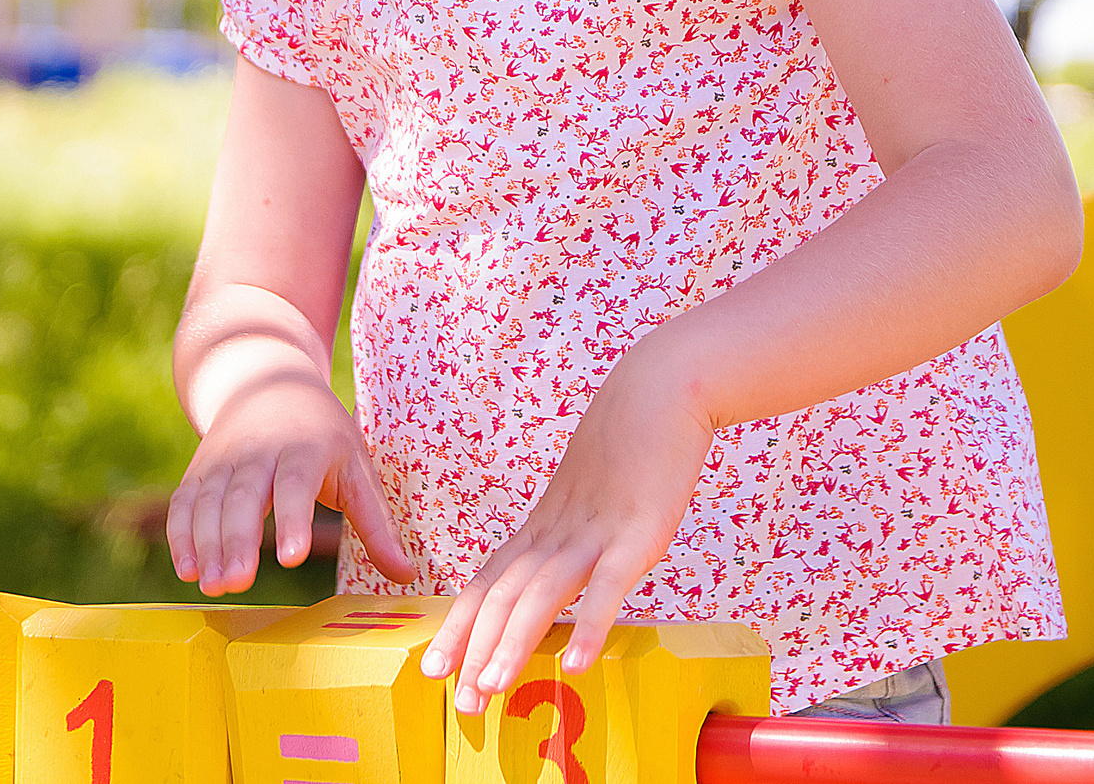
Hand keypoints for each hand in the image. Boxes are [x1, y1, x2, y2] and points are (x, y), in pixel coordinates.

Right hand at [167, 367, 417, 595]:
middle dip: (238, 540)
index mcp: (304, 448)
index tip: (292, 557)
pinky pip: (184, 503)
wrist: (267, 380)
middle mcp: (258, 451)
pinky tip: (187, 570)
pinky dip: (181, 536)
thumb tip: (407, 576)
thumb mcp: (356, 467)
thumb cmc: (322, 434)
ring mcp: (223, 460)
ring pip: (209, 502)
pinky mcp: (198, 470)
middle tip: (238, 583)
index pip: (296, 485)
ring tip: (212, 586)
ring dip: (207, 545)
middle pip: (244, 497)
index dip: (293, 520)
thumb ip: (376, 524)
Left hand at [421, 337, 714, 714]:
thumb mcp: (584, 495)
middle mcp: (556, 534)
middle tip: (459, 703)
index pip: (487, 583)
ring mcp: (594, 534)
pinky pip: (608, 587)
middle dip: (476, 651)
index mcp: (541, 527)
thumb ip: (568, 534)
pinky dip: (590, 627)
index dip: (459, 627)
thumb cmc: (626, 444)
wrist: (660, 390)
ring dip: (513, 646)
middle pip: (503, 597)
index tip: (434, 668)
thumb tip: (555, 572)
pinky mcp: (636, 534)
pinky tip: (577, 664)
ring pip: (541, 596)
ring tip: (492, 689)